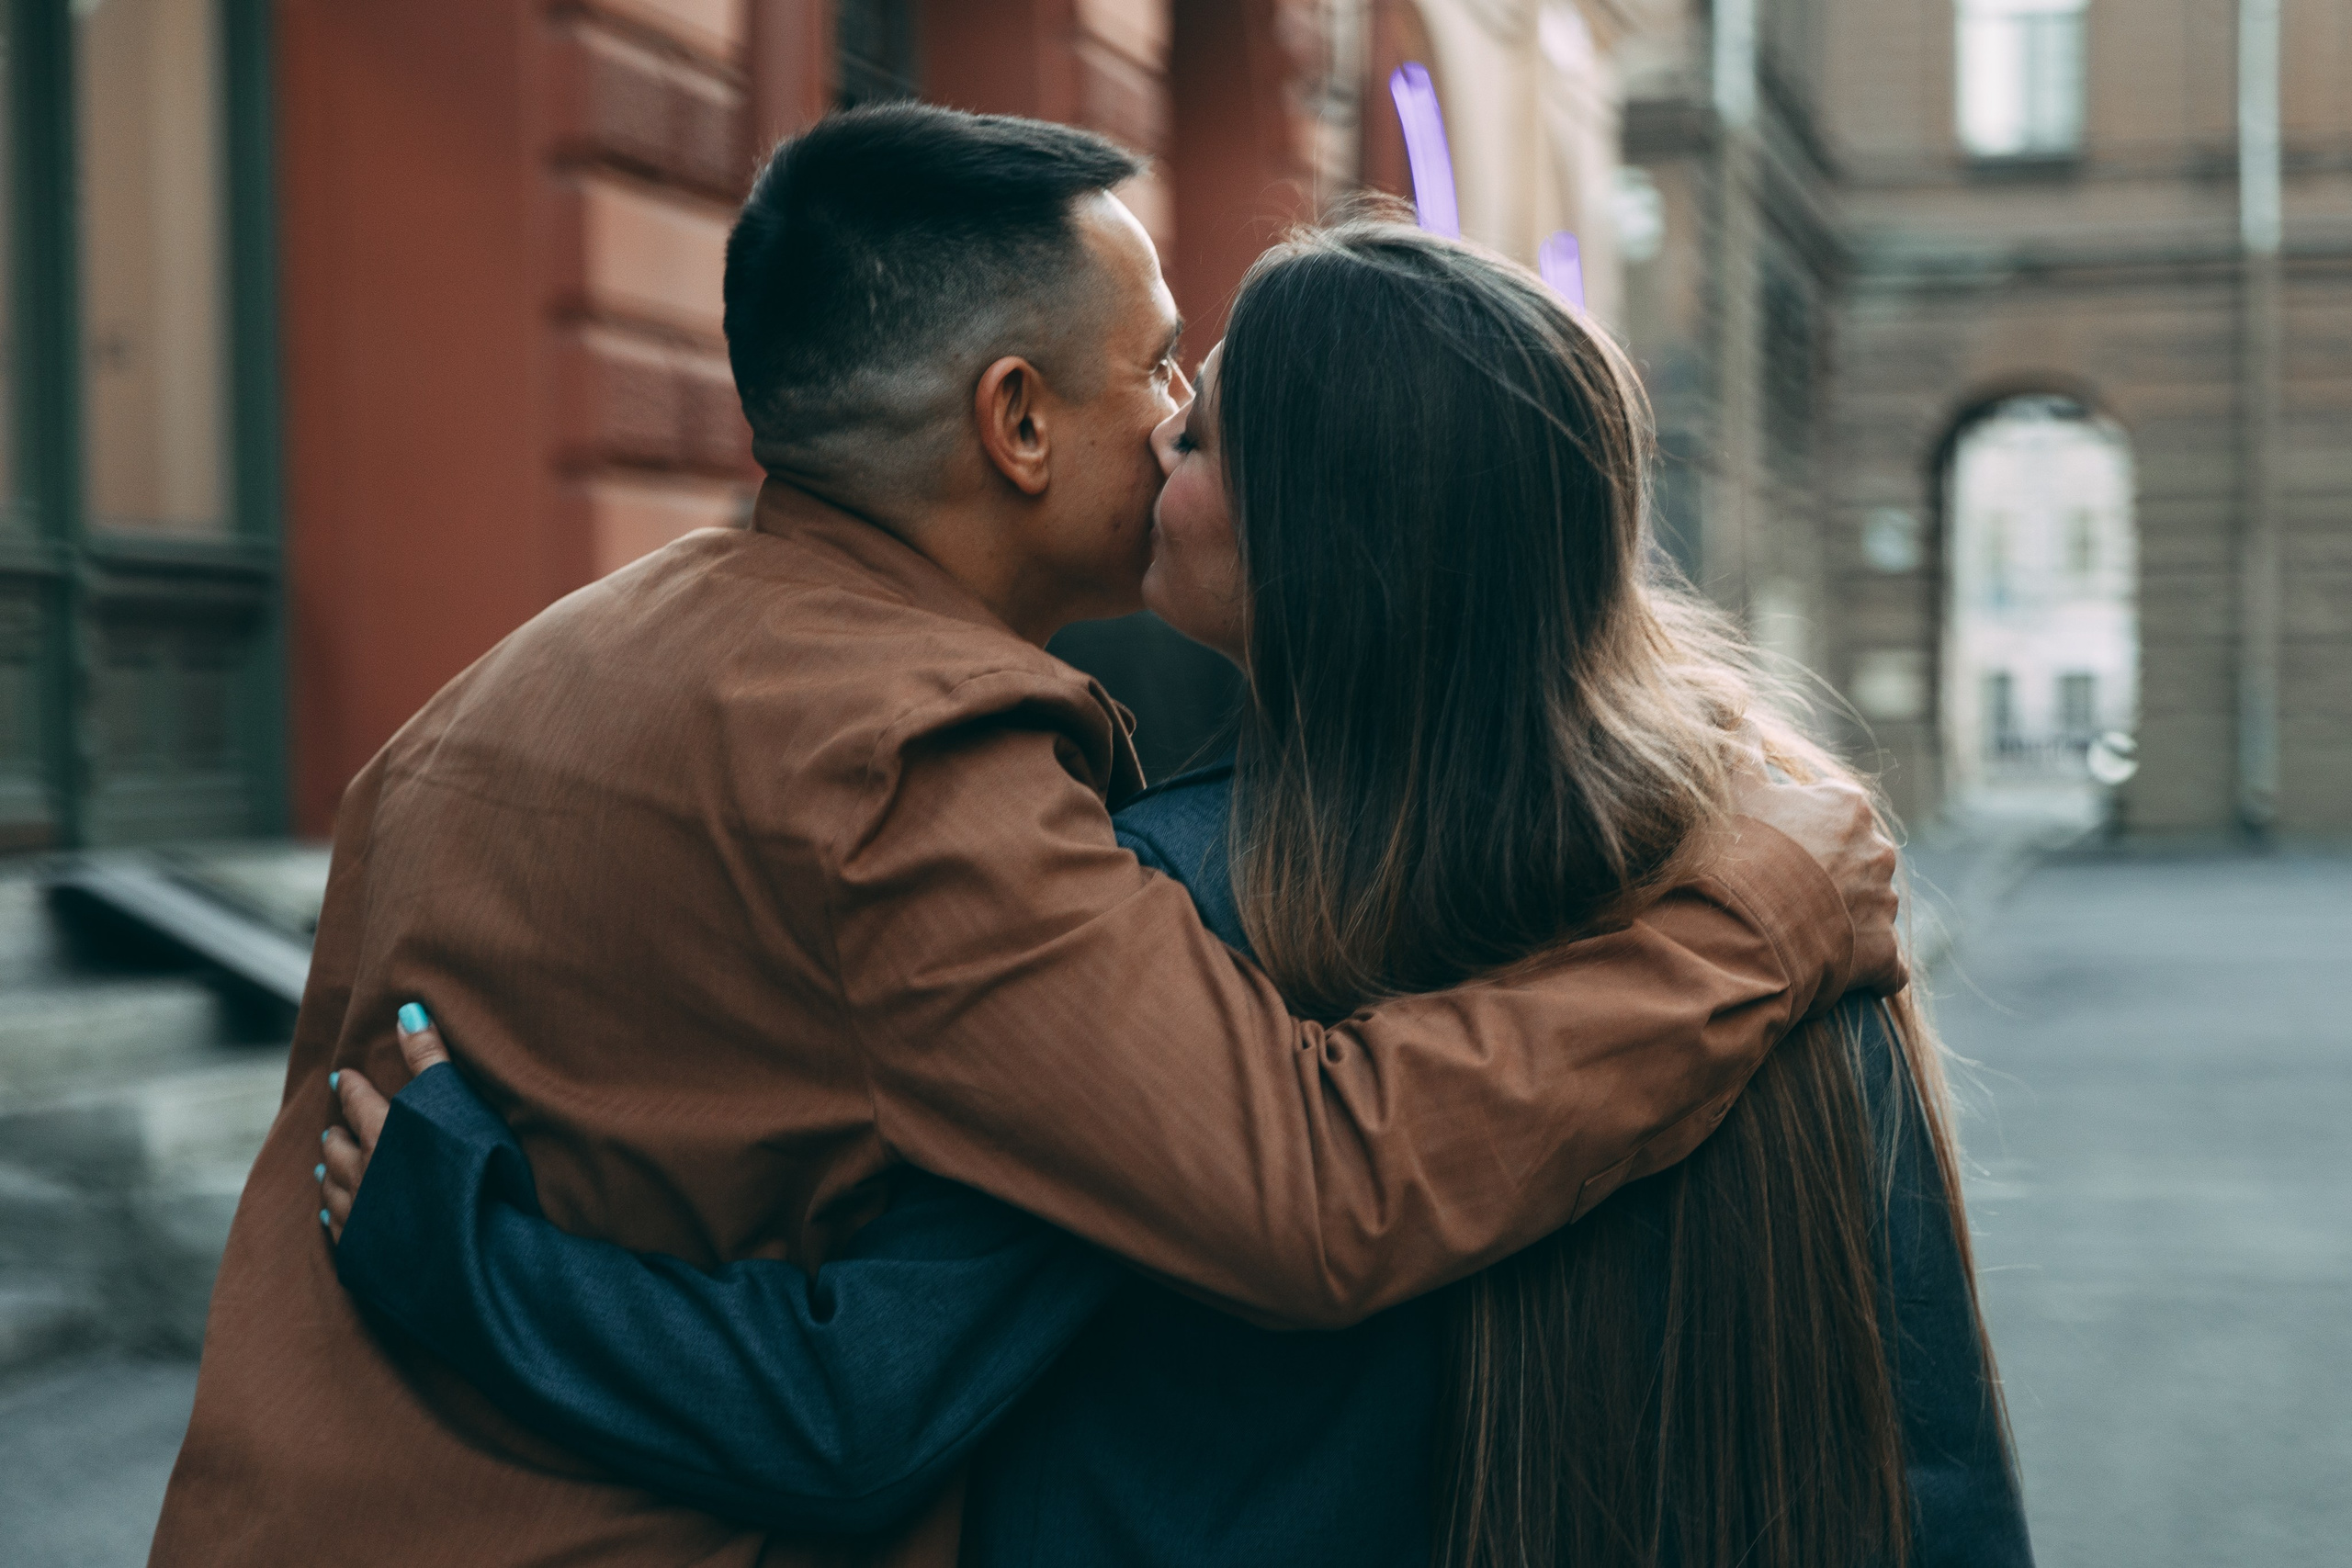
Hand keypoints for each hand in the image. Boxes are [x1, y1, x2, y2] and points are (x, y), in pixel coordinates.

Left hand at [318, 1005, 452, 1241]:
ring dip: (329, 1173)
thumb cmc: (472, 1175)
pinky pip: (340, 1230)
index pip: (359, 1102)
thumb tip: (408, 1010)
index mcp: (382, 1136)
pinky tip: (331, 1216)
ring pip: (333, 1189)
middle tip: (333, 1126)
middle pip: (338, 1148)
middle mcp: (361, 1175)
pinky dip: (333, 1216)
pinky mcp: (364, 1256)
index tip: (344, 1077)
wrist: (470, 1257)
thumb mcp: (457, 1104)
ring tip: (324, 1166)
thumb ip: (431, 1057)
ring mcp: (360, 1218)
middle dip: (336, 1134)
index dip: (352, 1087)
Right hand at [1730, 772, 1906, 996]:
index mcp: (1848, 806)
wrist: (1744, 928)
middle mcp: (1878, 850)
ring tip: (1799, 931)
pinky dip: (1869, 968)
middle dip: (1828, 873)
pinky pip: (1886, 963)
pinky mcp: (1884, 954)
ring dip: (1845, 917)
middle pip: (1856, 858)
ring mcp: (1884, 903)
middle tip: (1782, 890)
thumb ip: (1743, 751)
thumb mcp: (1733, 791)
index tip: (1772, 846)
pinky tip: (1841, 973)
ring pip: (1870, 906)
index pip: (1833, 810)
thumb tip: (1744, 718)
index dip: (1799, 829)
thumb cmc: (1737, 852)